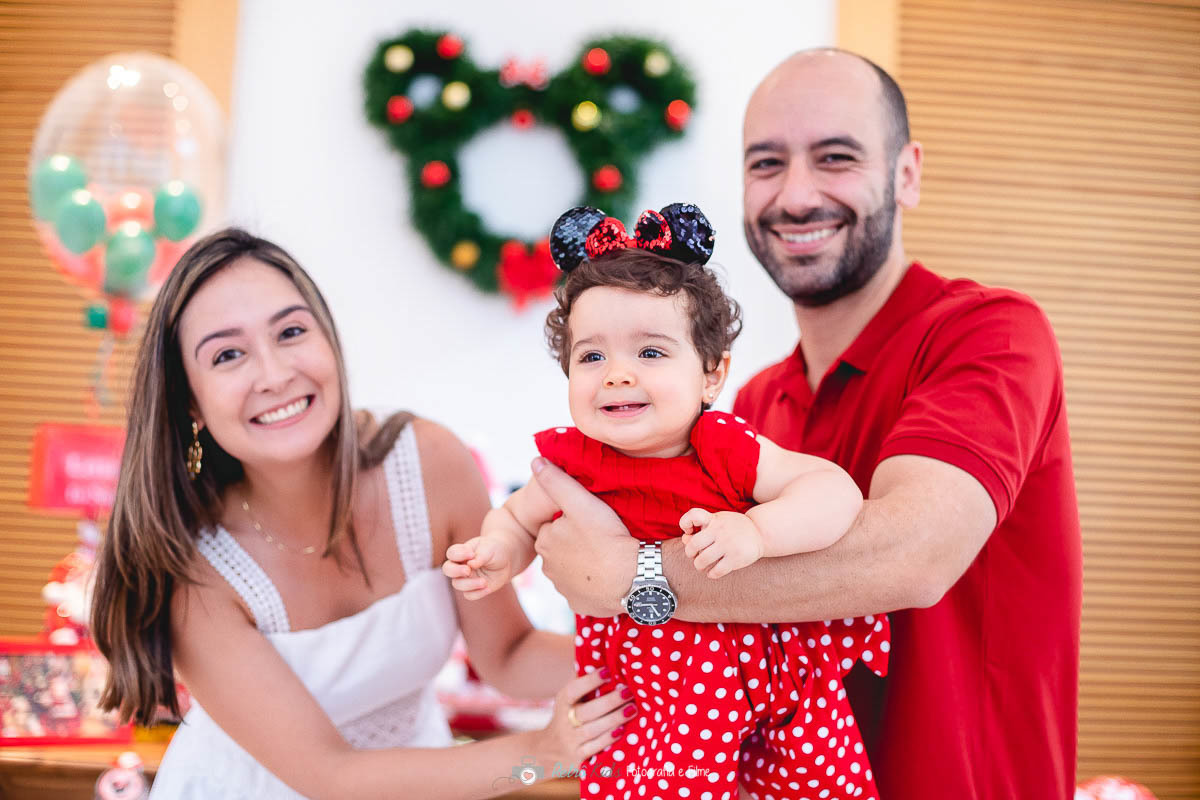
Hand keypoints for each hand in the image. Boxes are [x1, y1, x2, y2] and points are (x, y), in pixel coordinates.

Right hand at [442, 536, 513, 599]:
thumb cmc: (494, 550)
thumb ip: (480, 555)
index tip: (472, 554)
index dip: (459, 554)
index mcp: (461, 552)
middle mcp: (460, 566)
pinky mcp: (473, 589)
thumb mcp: (489, 548)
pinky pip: (469, 595)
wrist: (506, 561)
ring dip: (469, 584)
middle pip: (448, 570)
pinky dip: (478, 593)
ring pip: (457, 584)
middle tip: (467, 570)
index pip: (451, 553)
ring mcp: (466, 578)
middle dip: (456, 571)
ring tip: (484, 582)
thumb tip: (471, 564)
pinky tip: (488, 588)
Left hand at [531, 458, 635, 616]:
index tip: (591, 522)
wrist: (633, 578)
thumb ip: (556, 481)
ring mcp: (564, 590)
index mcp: (545, 542)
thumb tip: (536, 461)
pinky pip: (584, 591)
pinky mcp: (580, 605)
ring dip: (584, 564)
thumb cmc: (607, 538)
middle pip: (562, 549)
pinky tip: (608, 577)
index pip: (555, 526)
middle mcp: (548, 569)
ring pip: (572, 570)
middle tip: (600, 538)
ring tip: (606, 556)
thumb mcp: (581, 503)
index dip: (573, 522)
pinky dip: (593, 585)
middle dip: (575, 543)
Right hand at [534, 669, 634, 770]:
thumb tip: (599, 653)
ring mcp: (570, 741)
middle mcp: (564, 721)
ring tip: (633, 709)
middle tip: (629, 691)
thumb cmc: (567, 715)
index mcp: (562, 702)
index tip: (607, 671)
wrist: (547, 750)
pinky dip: (609, 739)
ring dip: (614, 719)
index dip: (589, 681)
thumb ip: (581, 679)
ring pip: (593, 730)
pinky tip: (623, 731)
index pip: (573, 690)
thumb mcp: (567, 697)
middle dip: (610, 701)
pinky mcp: (578, 758)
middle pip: (587, 712)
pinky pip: (594, 748)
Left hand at [679, 508, 763, 578]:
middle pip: (694, 544)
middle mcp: (720, 530)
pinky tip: (712, 572)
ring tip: (702, 565)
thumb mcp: (718, 521)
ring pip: (703, 560)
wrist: (760, 532)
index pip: (693, 516)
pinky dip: (711, 574)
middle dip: (690, 553)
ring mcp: (728, 544)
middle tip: (694, 555)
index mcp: (714, 519)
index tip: (688, 531)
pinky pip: (717, 571)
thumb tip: (685, 539)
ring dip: (699, 566)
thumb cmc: (732, 528)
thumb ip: (700, 528)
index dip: (685, 523)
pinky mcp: (736, 558)